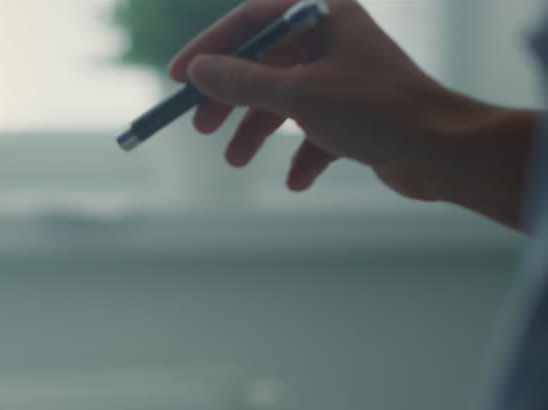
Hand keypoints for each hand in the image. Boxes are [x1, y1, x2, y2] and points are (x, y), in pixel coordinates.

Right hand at [168, 0, 534, 227]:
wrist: (442, 150)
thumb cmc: (375, 111)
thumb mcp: (295, 95)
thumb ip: (241, 81)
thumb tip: (198, 71)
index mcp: (324, 13)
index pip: (252, 20)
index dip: (210, 49)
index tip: (179, 79)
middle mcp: (335, 37)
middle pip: (264, 61)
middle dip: (231, 98)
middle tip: (201, 127)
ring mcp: (347, 74)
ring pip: (285, 97)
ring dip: (257, 131)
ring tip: (237, 160)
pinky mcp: (359, 111)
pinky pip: (315, 127)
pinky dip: (302, 155)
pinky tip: (298, 181)